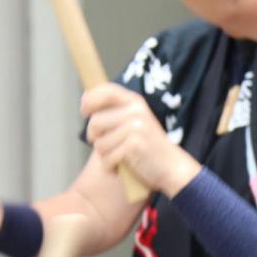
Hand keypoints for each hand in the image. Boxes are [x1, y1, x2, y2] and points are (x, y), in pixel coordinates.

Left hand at [81, 83, 200, 196]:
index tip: (84, 111)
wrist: (171, 166)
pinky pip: (107, 158)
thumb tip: (86, 100)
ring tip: (119, 155)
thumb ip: (115, 110)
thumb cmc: (149, 145)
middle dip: (94, 136)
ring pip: (99, 143)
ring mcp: (136, 128)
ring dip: (104, 154)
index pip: (106, 90)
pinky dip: (110, 166)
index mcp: (135, 102)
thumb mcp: (136, 120)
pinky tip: (121, 166)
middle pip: (95, 121)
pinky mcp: (134, 145)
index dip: (89, 99)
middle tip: (107, 144)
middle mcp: (136, 111)